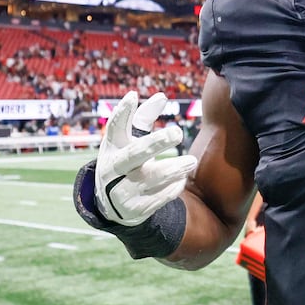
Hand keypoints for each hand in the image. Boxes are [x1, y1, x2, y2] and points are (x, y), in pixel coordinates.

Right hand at [94, 91, 197, 225]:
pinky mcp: (135, 209)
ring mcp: (122, 190)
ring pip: (150, 178)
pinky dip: (173, 187)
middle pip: (133, 154)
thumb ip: (143, 118)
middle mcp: (114, 168)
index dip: (122, 112)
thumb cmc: (126, 160)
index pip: (114, 128)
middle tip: (177, 132)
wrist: (112, 203)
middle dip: (155, 144)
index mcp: (112, 147)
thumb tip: (162, 95)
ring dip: (173, 169)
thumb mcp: (127, 140)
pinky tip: (181, 179)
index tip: (132, 95)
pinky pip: (159, 198)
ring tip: (192, 161)